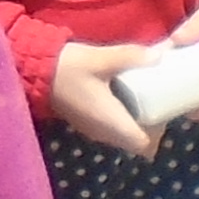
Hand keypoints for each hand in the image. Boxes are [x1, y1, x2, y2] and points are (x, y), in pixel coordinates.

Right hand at [46, 41, 164, 157]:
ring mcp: (93, 131)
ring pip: (122, 137)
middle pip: (135, 143)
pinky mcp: (86, 123)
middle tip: (158, 101)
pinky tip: (124, 95)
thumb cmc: (68, 68)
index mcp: (111, 121)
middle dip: (150, 128)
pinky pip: (111, 129)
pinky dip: (122, 119)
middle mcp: (103, 132)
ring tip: (144, 96)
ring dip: (135, 123)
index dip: (158, 133)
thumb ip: (132, 56)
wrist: (33, 71)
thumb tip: (162, 54)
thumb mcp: (101, 59)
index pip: (143, 145)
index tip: (164, 112)